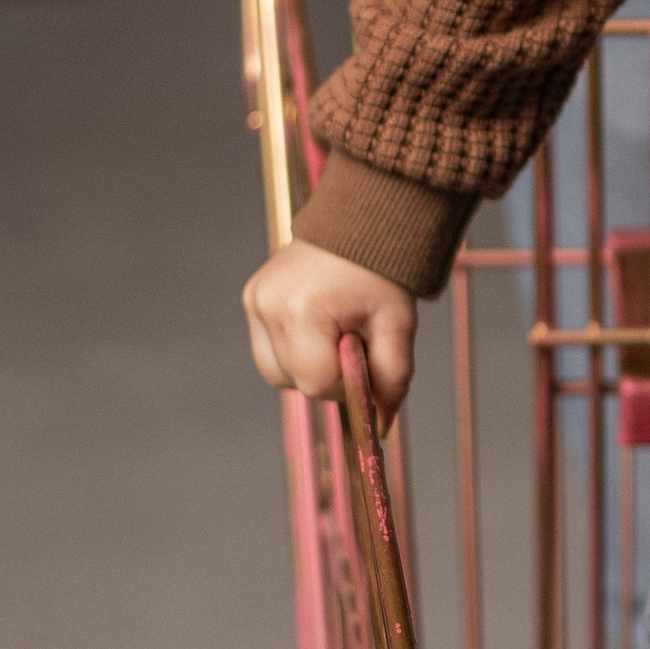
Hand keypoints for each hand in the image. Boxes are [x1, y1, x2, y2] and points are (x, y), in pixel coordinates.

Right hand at [244, 240, 418, 425]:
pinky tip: (317, 324)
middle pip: (293, 381)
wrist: (360, 221)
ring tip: (334, 332)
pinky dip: (293, 348)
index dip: (346, 384)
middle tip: (352, 344)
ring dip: (307, 365)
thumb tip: (381, 426)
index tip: (364, 359)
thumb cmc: (382, 272)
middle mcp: (270, 305)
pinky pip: (268, 347)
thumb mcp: (397, 327)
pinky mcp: (252, 296)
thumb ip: (391, 380)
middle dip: (327, 376)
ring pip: (276, 371)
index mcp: (305, 310)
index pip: (317, 384)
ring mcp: (255, 299)